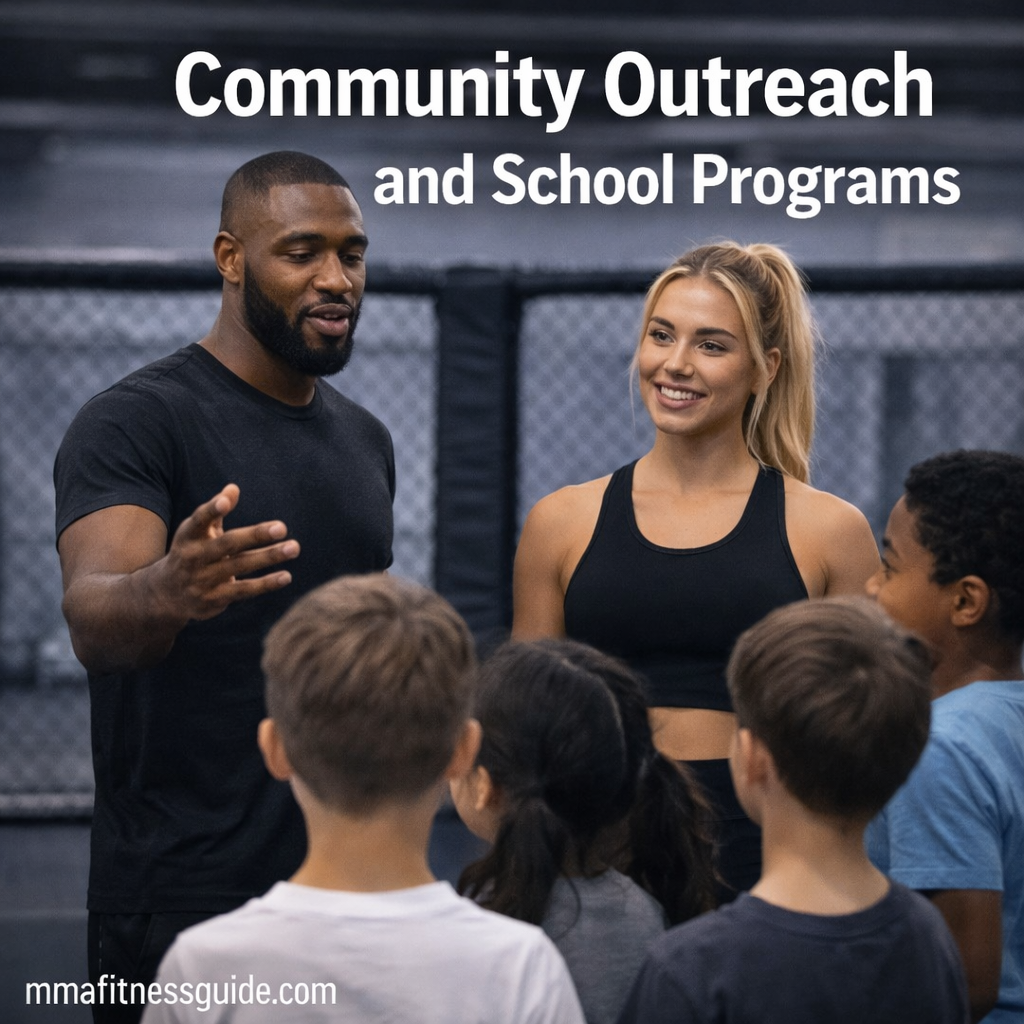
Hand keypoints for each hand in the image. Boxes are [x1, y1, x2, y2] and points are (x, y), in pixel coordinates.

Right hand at [155, 484, 299, 622]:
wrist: (165, 594)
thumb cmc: (191, 553)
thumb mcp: (197, 531)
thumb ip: (216, 511)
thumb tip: (234, 488)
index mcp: (189, 535)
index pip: (199, 520)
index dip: (212, 510)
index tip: (225, 500)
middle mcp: (193, 557)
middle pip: (227, 544)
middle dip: (255, 535)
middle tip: (282, 527)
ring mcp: (202, 579)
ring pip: (240, 566)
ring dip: (268, 557)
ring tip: (294, 548)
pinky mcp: (212, 599)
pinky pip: (243, 590)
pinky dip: (265, 584)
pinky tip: (286, 576)